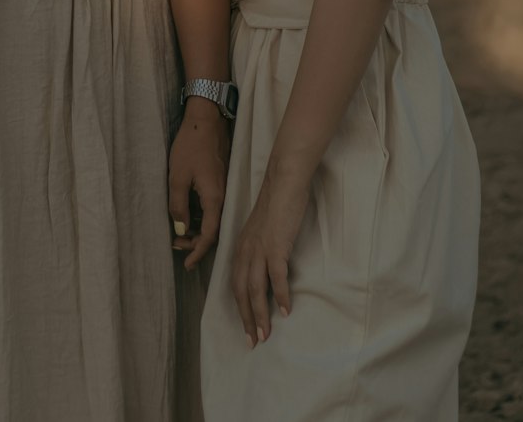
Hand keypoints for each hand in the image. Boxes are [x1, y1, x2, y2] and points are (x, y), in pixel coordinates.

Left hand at [168, 101, 229, 268]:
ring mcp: (223, 188)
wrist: (206, 118)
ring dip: (197, 229)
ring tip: (179, 233)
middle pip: (213, 230)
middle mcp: (223, 197)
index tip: (186, 264)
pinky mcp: (220, 181)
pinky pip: (213, 208)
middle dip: (195, 242)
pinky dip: (201, 217)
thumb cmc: (191, 145)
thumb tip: (180, 230)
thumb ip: (178, 206)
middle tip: (176, 245)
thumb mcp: (177, 177)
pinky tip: (188, 215)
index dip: (198, 252)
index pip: (209, 236)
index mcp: (214, 199)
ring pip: (213, 219)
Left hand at [231, 160, 310, 345]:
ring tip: (266, 335)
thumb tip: (267, 267)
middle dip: (247, 319)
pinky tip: (285, 311)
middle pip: (242, 291)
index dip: (240, 308)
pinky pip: (276, 276)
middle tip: (253, 342)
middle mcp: (246, 249)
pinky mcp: (276, 245)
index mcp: (241, 246)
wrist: (284, 180)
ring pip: (255, 289)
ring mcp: (260, 248)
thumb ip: (260, 246)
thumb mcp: (262, 227)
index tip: (247, 328)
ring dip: (260, 315)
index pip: (236, 283)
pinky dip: (280, 296)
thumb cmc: (276, 202)